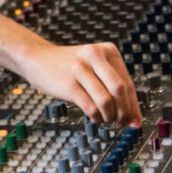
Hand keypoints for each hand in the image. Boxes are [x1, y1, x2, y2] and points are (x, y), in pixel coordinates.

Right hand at [18, 40, 141, 126]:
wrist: (36, 58)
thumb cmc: (69, 66)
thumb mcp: (94, 66)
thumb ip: (113, 85)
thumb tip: (134, 117)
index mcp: (107, 50)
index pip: (127, 82)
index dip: (133, 105)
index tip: (135, 120)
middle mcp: (94, 56)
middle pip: (120, 90)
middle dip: (124, 112)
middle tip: (122, 123)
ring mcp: (80, 69)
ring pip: (106, 101)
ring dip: (110, 116)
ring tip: (107, 119)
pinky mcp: (68, 84)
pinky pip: (90, 107)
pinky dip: (97, 117)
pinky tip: (95, 117)